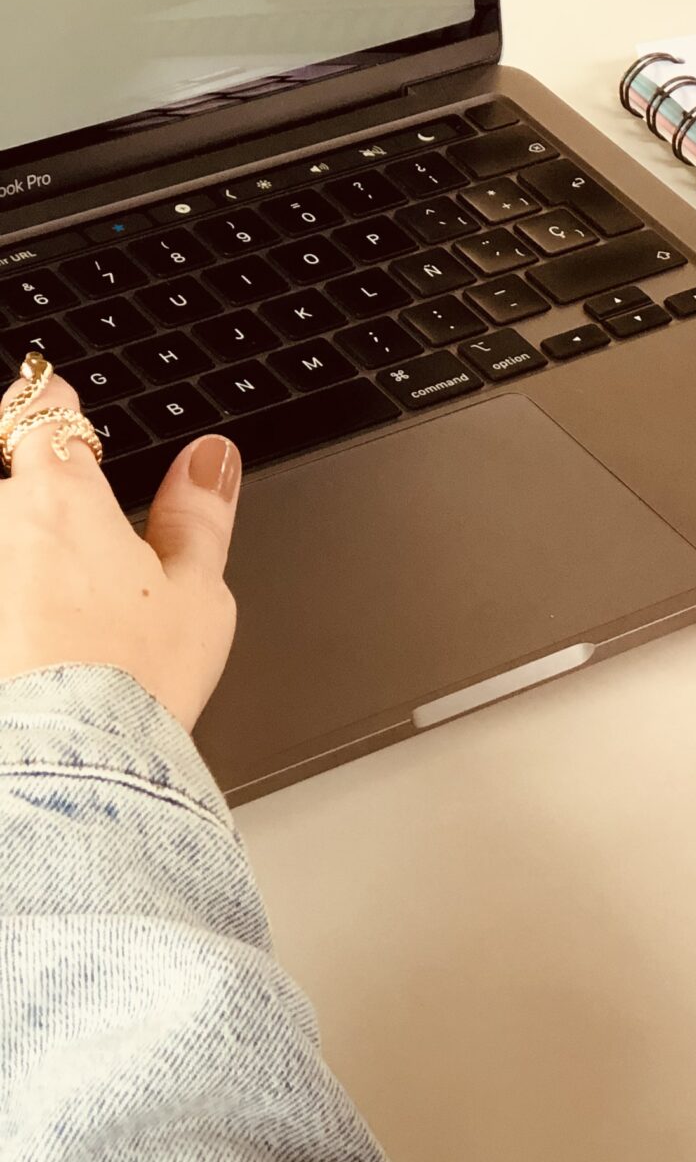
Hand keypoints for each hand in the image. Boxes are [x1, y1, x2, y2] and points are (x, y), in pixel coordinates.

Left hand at [0, 364, 241, 728]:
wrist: (71, 765)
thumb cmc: (133, 682)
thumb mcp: (198, 592)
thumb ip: (199, 514)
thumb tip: (209, 457)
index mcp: (58, 498)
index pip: (41, 416)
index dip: (50, 402)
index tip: (52, 397)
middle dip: (14, 464)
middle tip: (44, 487)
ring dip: (11, 540)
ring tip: (34, 569)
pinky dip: (5, 594)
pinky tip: (19, 624)